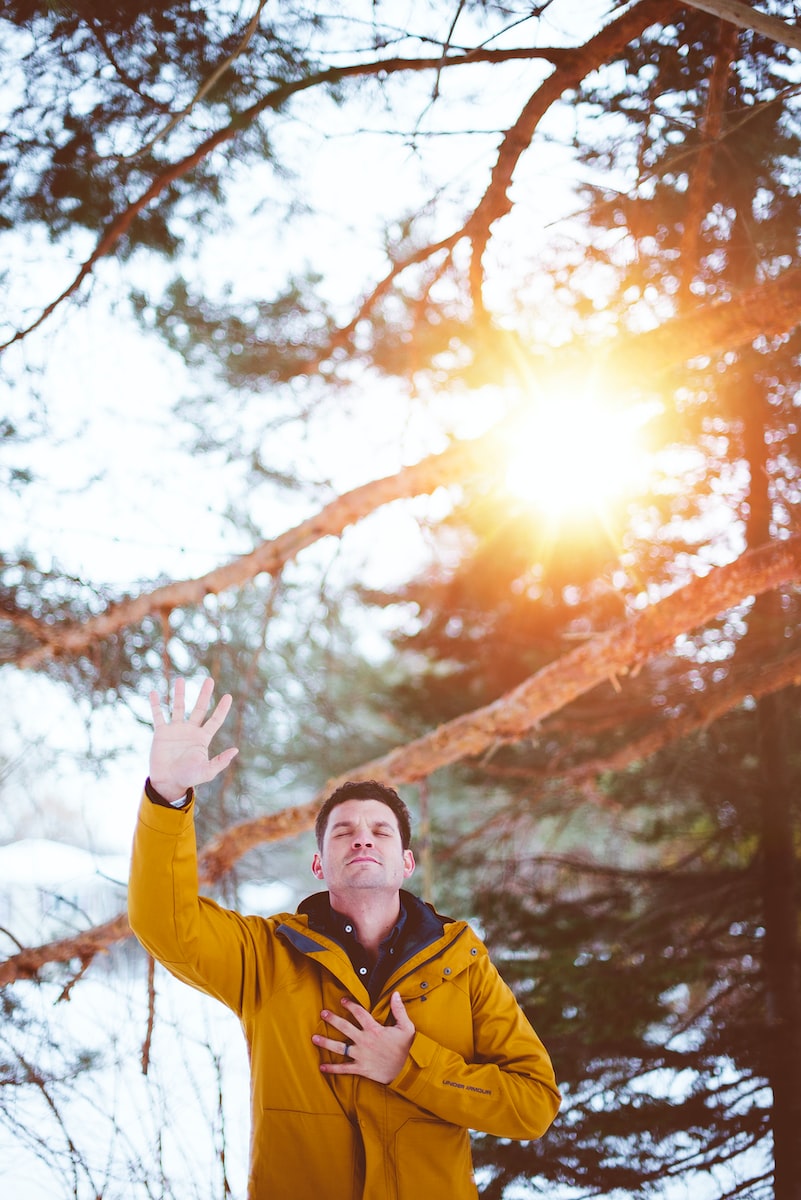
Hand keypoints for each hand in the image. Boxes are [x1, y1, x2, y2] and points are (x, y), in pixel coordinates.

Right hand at [149, 677, 238, 801]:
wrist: (168, 783)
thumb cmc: (189, 778)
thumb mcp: (207, 771)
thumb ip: (220, 761)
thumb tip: (235, 750)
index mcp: (203, 738)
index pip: (215, 720)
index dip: (222, 709)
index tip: (228, 696)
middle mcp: (190, 730)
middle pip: (199, 708)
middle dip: (204, 694)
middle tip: (209, 679)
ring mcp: (175, 730)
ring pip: (178, 707)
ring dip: (179, 694)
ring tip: (180, 680)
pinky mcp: (161, 733)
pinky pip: (158, 716)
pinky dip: (156, 705)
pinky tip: (153, 693)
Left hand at [313, 992, 414, 1084]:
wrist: (406, 1071)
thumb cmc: (406, 1049)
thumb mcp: (406, 1027)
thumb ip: (399, 1010)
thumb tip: (395, 994)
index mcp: (374, 1029)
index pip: (359, 1013)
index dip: (350, 1005)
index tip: (342, 1000)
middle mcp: (364, 1041)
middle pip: (344, 1027)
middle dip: (332, 1019)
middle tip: (322, 1013)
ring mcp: (361, 1055)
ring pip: (339, 1048)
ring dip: (326, 1042)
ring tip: (314, 1038)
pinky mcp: (360, 1068)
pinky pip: (343, 1069)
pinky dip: (332, 1069)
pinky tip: (322, 1067)